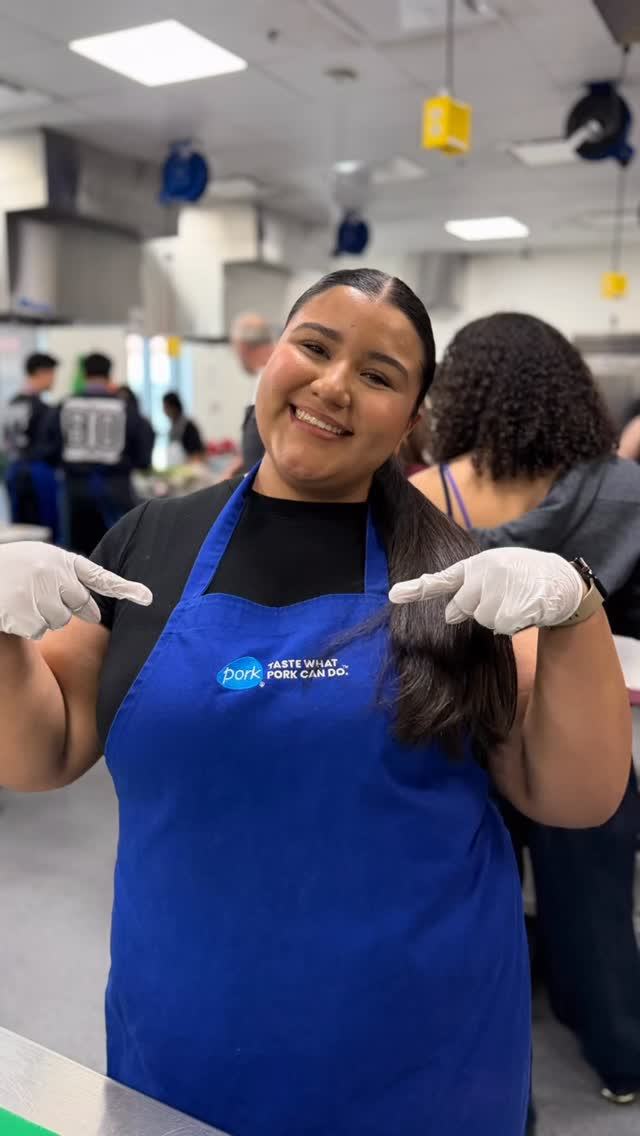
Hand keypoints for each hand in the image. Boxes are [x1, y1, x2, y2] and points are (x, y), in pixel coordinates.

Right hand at [0, 542, 151, 640]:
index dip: (126, 588)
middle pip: (82, 607)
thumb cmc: (13, 568)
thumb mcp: (41, 560)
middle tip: (43, 594)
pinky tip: (13, 610)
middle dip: (67, 607)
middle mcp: (53, 575)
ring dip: (44, 617)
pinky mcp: (25, 616)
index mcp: (61, 559)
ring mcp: (39, 596)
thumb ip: (70, 579)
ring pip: (60, 621)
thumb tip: (95, 615)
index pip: (100, 577)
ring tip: (22, 599)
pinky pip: (40, 631)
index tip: (148, 598)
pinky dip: (28, 626)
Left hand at [389, 547, 583, 635]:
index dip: (416, 589)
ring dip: (499, 617)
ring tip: (517, 600)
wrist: (561, 580)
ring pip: (483, 619)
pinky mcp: (513, 605)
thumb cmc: (524, 576)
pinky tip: (526, 608)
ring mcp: (499, 588)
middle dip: (479, 609)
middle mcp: (485, 572)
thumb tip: (449, 615)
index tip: (393, 595)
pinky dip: (513, 624)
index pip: (442, 579)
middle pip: (462, 607)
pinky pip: (501, 627)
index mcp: (477, 564)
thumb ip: (468, 591)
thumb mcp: (496, 573)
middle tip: (503, 597)